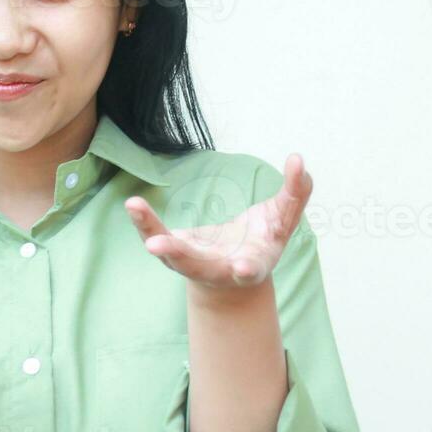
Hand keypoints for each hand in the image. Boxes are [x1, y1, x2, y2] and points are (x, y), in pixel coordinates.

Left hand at [124, 153, 312, 289]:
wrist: (231, 272)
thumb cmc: (260, 241)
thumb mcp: (282, 220)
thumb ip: (295, 193)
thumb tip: (299, 160)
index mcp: (250, 265)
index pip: (250, 269)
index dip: (247, 269)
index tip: (243, 268)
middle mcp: (217, 270)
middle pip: (196, 266)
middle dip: (180, 257)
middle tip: (159, 246)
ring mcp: (190, 263)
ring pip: (169, 253)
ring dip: (152, 234)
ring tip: (135, 208)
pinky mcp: (172, 250)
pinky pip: (155, 234)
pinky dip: (143, 222)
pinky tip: (132, 204)